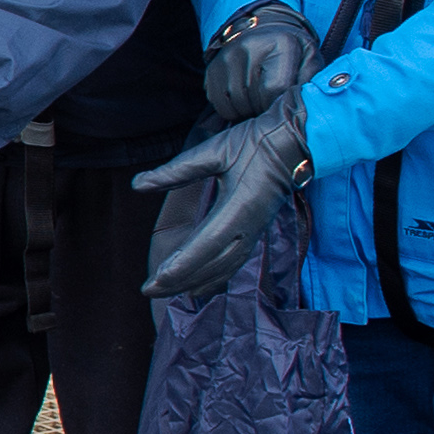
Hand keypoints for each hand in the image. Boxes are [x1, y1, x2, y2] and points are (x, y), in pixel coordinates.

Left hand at [135, 96, 312, 299]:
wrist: (295, 141)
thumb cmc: (254, 143)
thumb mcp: (214, 151)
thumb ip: (175, 172)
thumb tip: (137, 184)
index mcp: (238, 207)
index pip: (205, 244)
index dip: (181, 265)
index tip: (156, 280)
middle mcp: (249, 226)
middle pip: (212, 264)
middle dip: (180, 280)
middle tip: (148, 291)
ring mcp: (255, 231)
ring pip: (224, 267)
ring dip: (196, 282)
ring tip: (167, 293)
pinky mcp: (257, 231)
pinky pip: (235, 262)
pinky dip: (216, 277)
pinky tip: (200, 286)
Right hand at [204, 1, 318, 125]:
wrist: (262, 27)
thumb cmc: (291, 49)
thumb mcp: (310, 58)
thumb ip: (311, 79)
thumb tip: (301, 104)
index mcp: (280, 43)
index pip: (275, 88)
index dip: (279, 103)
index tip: (282, 103)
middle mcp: (248, 46)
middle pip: (254, 99)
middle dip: (265, 108)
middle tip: (272, 100)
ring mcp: (226, 57)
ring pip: (235, 104)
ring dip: (249, 109)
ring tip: (259, 98)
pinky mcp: (211, 69)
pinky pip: (220, 104)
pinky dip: (233, 108)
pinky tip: (244, 97)